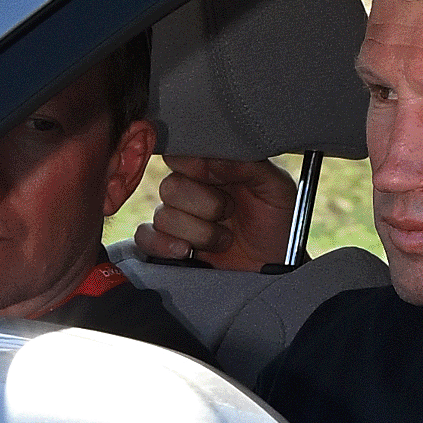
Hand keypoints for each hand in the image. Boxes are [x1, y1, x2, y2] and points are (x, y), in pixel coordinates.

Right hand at [137, 154, 294, 270]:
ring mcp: (177, 218)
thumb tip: (210, 158)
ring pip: (163, 216)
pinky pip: (145, 238)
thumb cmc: (277, 224)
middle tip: (230, 214)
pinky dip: (164, 245)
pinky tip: (189, 251)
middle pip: (171, 186)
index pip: (183, 155)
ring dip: (199, 233)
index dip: (197, 168)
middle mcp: (190, 191)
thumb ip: (246, 165)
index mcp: (212, 169)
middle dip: (206, 206)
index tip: (219, 179)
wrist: (276, 266)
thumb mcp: (275, 187)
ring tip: (224, 240)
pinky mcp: (167, 245)